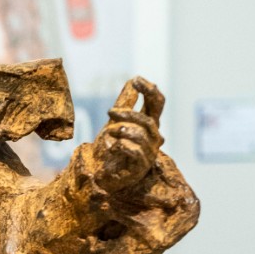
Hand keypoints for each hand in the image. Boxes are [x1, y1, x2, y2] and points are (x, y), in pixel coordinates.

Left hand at [87, 76, 164, 193]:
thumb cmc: (108, 148)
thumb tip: (133, 80)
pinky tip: (112, 146)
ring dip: (123, 130)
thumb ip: (125, 103)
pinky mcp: (140, 167)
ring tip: (109, 132)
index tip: (136, 80)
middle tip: (109, 112)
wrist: (97, 173)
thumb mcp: (115, 121)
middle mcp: (153, 138)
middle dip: (128, 114)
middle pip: (148, 120)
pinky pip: (135, 151)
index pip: (157, 104)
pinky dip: (122, 145)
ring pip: (141, 135)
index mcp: (148, 124)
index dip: (150, 91)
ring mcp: (148, 153)